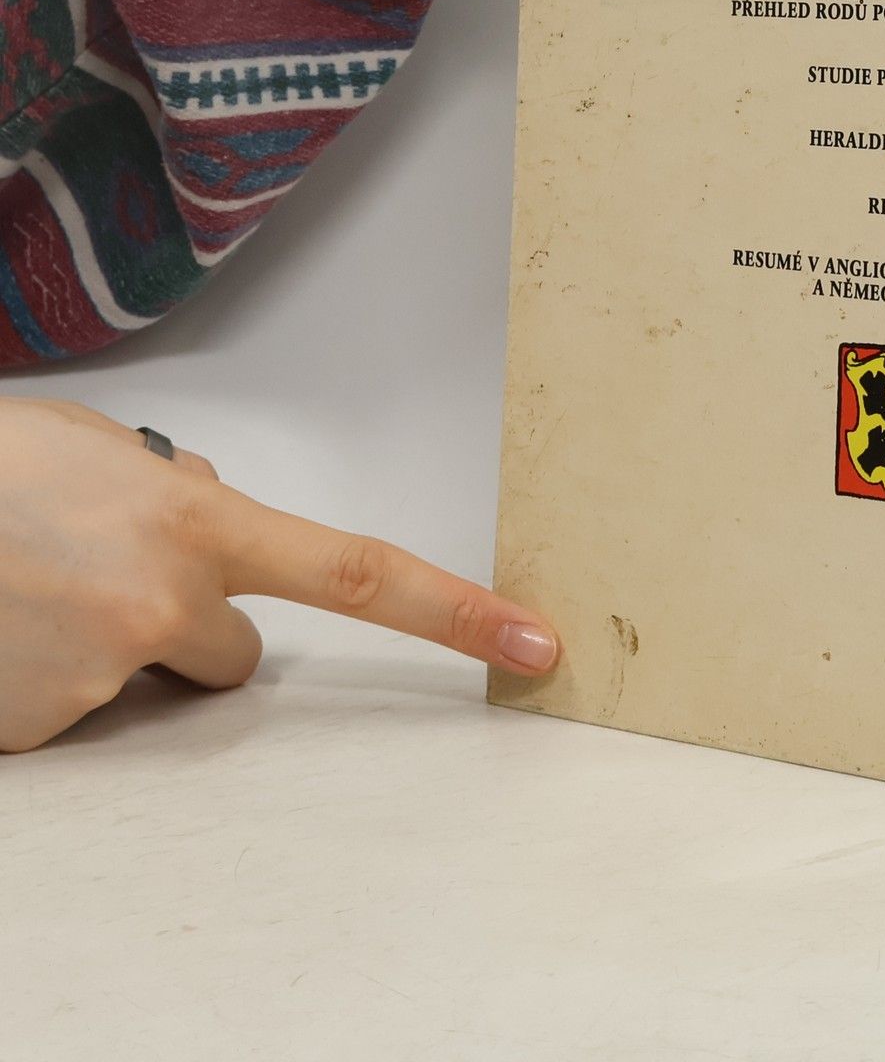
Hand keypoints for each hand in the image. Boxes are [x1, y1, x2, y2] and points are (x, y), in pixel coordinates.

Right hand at [0, 397, 559, 752]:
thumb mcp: (107, 454)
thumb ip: (180, 489)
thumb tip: (208, 498)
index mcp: (201, 526)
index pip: (361, 575)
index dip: (458, 611)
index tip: (532, 641)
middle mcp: (163, 608)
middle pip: (230, 658)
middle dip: (185, 629)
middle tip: (99, 574)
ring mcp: (95, 675)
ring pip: (141, 684)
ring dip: (105, 652)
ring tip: (32, 589)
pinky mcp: (33, 729)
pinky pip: (69, 713)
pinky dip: (40, 681)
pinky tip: (3, 626)